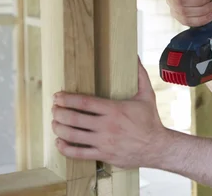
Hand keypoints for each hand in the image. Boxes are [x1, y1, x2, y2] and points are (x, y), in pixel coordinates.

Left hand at [51, 58, 167, 168]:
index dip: (67, 99)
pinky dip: (65, 148)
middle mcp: (106, 126)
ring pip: (73, 136)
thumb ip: (140, 75)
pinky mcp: (103, 155)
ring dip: (59, 128)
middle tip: (54, 109)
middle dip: (59, 113)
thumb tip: (135, 56)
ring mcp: (104, 142)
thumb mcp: (147, 95)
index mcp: (114, 110)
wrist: (157, 147)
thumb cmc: (150, 120)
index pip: (84, 102)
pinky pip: (79, 153)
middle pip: (74, 119)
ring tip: (54, 123)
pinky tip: (59, 142)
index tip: (57, 96)